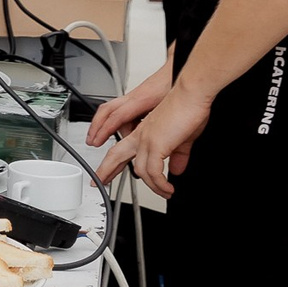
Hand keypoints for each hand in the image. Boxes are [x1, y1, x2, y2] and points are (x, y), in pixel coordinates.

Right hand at [87, 60, 170, 148]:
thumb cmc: (176, 83)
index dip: (105, 130)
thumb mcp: (170, 107)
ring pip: (111, 109)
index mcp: (141, 99)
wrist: (177, 66)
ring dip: (104, 123)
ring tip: (102, 137)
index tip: (96, 141)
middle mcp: (133, 96)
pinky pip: (120, 108)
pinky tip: (125, 130)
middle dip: (95, 126)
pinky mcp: (137, 95)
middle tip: (91, 140)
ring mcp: (134, 95)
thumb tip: (159, 145)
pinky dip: (116, 120)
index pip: (116, 116)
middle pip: (105, 110)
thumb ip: (158, 123)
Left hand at [95, 80, 212, 197]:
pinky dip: (159, 183)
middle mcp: (140, 135)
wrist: (191, 94)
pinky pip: (153, 172)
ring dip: (152, 186)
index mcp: (143, 131)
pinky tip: (167, 187)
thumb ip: (178, 154)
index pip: (121, 148)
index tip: (107, 170)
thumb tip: (176, 169)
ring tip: (163, 192)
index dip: (112, 160)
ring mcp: (146, 139)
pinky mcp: (156, 144)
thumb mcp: (182, 137)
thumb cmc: (188, 109)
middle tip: (97, 182)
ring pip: (138, 169)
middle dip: (105, 171)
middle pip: (115, 156)